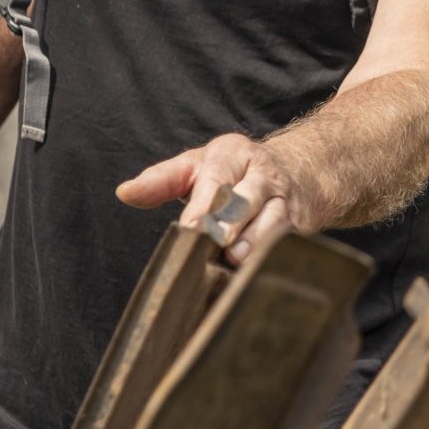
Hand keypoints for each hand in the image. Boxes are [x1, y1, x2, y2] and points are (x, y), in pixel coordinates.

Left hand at [116, 132, 311, 264]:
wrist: (302, 173)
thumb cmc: (235, 173)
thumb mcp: (197, 167)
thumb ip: (161, 180)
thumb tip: (124, 192)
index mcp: (234, 155)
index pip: (217, 178)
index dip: (204, 205)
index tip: (190, 228)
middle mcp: (264, 176)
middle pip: (248, 200)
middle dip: (231, 224)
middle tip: (215, 244)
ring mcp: (287, 202)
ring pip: (274, 224)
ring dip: (254, 244)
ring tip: (235, 260)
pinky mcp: (303, 226)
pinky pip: (289, 245)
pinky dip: (272, 259)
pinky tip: (255, 274)